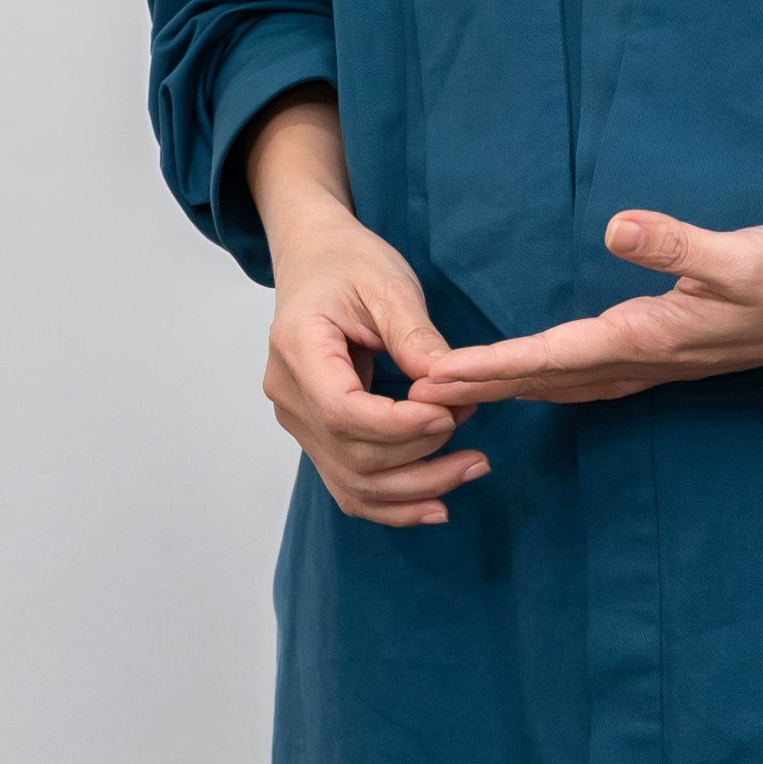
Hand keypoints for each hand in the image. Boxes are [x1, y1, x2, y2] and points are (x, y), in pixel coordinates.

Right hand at [265, 212, 486, 528]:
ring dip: (416, 489)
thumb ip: (415, 337)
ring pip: (353, 484)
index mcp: (298, 348)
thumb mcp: (388, 285)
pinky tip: (435, 503)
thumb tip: (446, 388)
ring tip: (471, 468)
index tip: (449, 414)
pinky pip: (350, 485)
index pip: (341, 412)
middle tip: (473, 426)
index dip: (398, 426)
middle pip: (352, 457)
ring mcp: (298, 421)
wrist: (314, 260)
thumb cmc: (349, 264)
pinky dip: (393, 503)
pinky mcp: (317, 436)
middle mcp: (289, 395)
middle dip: (421, 455)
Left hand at [421, 211, 762, 406]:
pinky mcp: (666, 354)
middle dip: (479, 387)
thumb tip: (618, 227)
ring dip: (506, 390)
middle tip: (410, 395)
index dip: (491, 365)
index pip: (552, 355)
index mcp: (649, 336)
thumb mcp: (741, 253)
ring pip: (562, 385)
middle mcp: (643, 360)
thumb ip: (679, 244)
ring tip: (452, 395)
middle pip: (544, 379)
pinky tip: (532, 381)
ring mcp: (654, 364)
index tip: (436, 374)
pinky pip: (586, 379)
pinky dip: (546, 382)